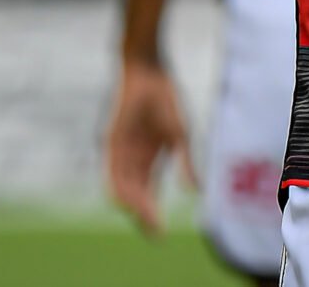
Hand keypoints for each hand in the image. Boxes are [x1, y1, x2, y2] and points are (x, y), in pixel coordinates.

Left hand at [107, 57, 192, 233]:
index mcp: (149, 159)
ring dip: (134, 205)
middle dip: (144, 215)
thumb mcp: (181, 136)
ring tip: (146, 218)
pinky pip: (111, 171)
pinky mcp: (111, 142)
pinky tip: (126, 200)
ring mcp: (121, 152)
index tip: (160, 235)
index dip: (153, 213)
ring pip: (123, 187)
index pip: (148, 193)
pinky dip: (118, 187)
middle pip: (136, 195)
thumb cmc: (167, 100)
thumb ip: (186, 163)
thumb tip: (196, 192)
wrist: (149, 73)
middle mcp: (132, 160)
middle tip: (155, 232)